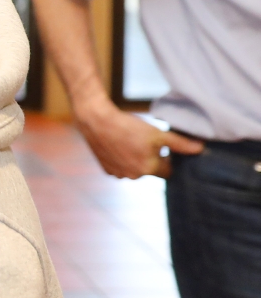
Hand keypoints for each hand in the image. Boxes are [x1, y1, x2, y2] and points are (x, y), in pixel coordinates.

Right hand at [76, 101, 203, 178]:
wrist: (97, 121)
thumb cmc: (129, 126)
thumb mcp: (157, 133)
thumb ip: (180, 144)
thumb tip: (201, 149)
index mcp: (149, 169)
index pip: (168, 172)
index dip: (168, 160)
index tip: (164, 149)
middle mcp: (134, 176)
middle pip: (150, 171)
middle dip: (151, 160)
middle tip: (146, 143)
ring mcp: (118, 174)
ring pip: (135, 170)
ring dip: (136, 161)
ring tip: (131, 143)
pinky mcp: (106, 169)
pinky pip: (120, 168)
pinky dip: (122, 160)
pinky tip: (119, 146)